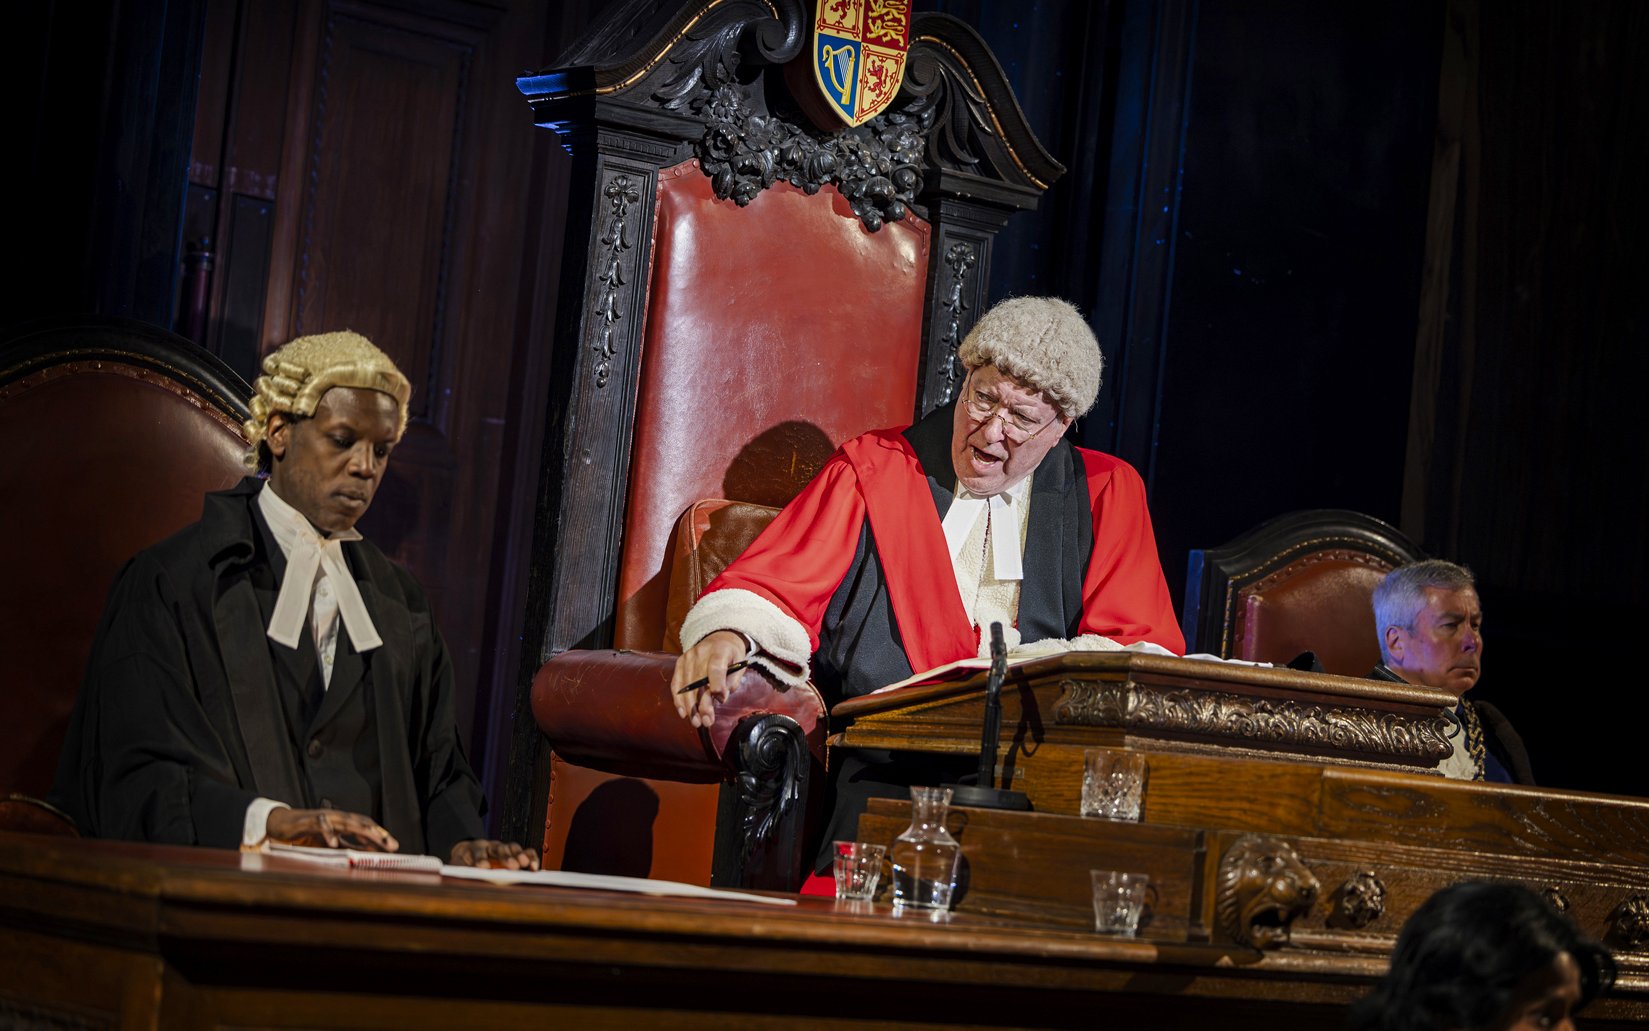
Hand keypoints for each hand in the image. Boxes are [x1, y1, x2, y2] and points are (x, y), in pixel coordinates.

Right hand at [266, 807, 397, 851]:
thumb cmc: (310, 832)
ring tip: (373, 839)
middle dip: (378, 834)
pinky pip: (321, 825)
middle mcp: (338, 816)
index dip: (381, 834)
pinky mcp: (310, 821)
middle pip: (362, 823)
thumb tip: (370, 853)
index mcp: (345, 821)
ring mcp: (325, 816)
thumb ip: (350, 845)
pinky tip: (334, 843)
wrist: (284, 823)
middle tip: (391, 845)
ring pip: (346, 821)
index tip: (394, 846)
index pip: (367, 826)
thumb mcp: (334, 841)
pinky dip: (328, 833)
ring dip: (360, 831)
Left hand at [449, 839, 539, 869]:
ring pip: (512, 847)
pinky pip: (525, 852)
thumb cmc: (462, 863)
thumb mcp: (456, 867)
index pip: (478, 852)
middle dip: (506, 857)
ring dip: (519, 856)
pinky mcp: (514, 853)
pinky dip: (531, 858)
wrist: (467, 854)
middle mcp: (490, 846)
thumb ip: (459, 873)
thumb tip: (459, 882)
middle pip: (498, 849)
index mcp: (474, 848)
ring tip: (525, 864)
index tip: (484, 867)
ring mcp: (503, 848)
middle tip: (512, 866)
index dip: (481, 860)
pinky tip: (534, 867)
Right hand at [670, 630, 748, 727]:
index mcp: (719, 651)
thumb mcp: (739, 664)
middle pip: (699, 681)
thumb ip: (731, 681)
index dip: (717, 684)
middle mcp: (700, 653)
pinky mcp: (680, 663)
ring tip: (697, 722)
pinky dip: (679, 700)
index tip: (720, 699)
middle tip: (707, 721)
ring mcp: (687, 658)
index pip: (716, 668)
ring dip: (690, 707)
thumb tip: (719, 698)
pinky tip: (683, 713)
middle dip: (702, 704)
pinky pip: (676, 684)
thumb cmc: (731, 655)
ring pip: (686, 686)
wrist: (719, 637)